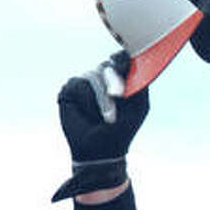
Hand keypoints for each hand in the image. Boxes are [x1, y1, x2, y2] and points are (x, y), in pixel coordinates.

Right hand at [52, 51, 149, 201]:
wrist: (101, 150)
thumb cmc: (123, 129)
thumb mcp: (139, 106)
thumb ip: (140, 83)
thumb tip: (130, 59)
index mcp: (118, 80)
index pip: (120, 60)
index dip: (122, 60)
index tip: (125, 63)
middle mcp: (101, 78)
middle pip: (107, 66)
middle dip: (114, 81)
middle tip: (119, 97)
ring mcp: (84, 82)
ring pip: (93, 76)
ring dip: (103, 99)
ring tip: (107, 118)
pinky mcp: (69, 90)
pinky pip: (78, 84)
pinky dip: (88, 101)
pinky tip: (89, 114)